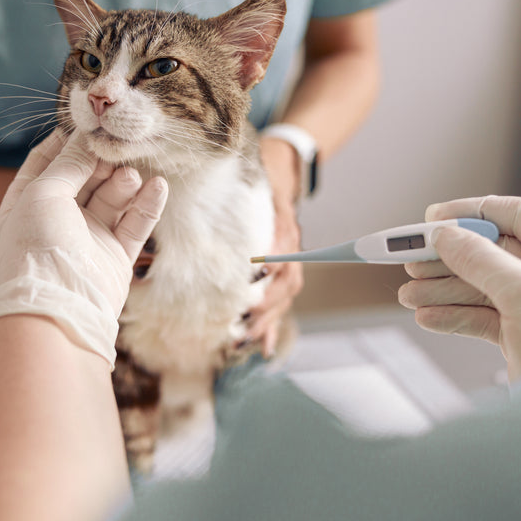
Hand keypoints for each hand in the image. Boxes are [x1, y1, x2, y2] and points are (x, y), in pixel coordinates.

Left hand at [0, 133, 167, 367]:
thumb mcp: (44, 193)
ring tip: (132, 175)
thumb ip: (69, 165)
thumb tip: (87, 140)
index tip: (87, 125)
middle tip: (116, 148)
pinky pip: (135, 224)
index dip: (66, 143)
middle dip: (100, 161)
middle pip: (84, 177)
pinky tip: (158, 186)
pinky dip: (148, 204)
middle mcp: (57, 219)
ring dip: (124, 182)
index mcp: (27, 203)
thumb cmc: (39, 247)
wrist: (59, 307)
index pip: (46, 162)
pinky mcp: (115, 255)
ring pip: (112, 198)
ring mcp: (88, 237)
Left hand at [248, 138, 305, 356]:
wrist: (279, 173)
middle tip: (245, 324)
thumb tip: (231, 225)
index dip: (267, 276)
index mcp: (282, 230)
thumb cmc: (257, 183)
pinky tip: (265, 348)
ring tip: (247, 339)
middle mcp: (289, 249)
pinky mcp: (281, 274)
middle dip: (266, 308)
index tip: (252, 293)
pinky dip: (273, 327)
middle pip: (285, 285)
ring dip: (268, 321)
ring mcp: (289, 263)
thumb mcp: (252, 192)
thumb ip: (244, 210)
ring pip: (284, 298)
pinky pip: (280, 304)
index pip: (280, 258)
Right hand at [397, 196, 520, 381]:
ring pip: (479, 286)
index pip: (516, 214)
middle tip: (410, 262)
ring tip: (408, 296)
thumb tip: (444, 235)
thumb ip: (480, 259)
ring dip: (441, 290)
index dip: (473, 212)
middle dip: (447, 259)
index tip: (433, 219)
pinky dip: (451, 316)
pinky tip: (426, 319)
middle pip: (489, 252)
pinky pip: (479, 317)